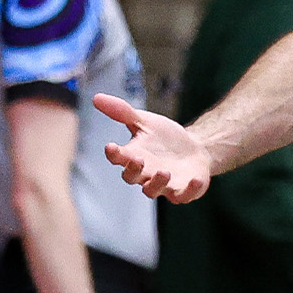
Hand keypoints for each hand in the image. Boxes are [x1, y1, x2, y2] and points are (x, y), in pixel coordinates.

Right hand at [94, 94, 211, 202]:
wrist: (194, 148)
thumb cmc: (164, 137)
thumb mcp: (144, 121)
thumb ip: (122, 112)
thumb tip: (96, 97)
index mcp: (133, 157)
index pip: (118, 158)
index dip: (114, 154)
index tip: (110, 146)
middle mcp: (145, 174)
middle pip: (132, 177)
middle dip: (134, 170)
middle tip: (139, 159)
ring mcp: (163, 185)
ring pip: (153, 190)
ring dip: (158, 182)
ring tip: (165, 171)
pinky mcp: (183, 190)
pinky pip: (184, 195)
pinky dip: (190, 190)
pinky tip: (196, 180)